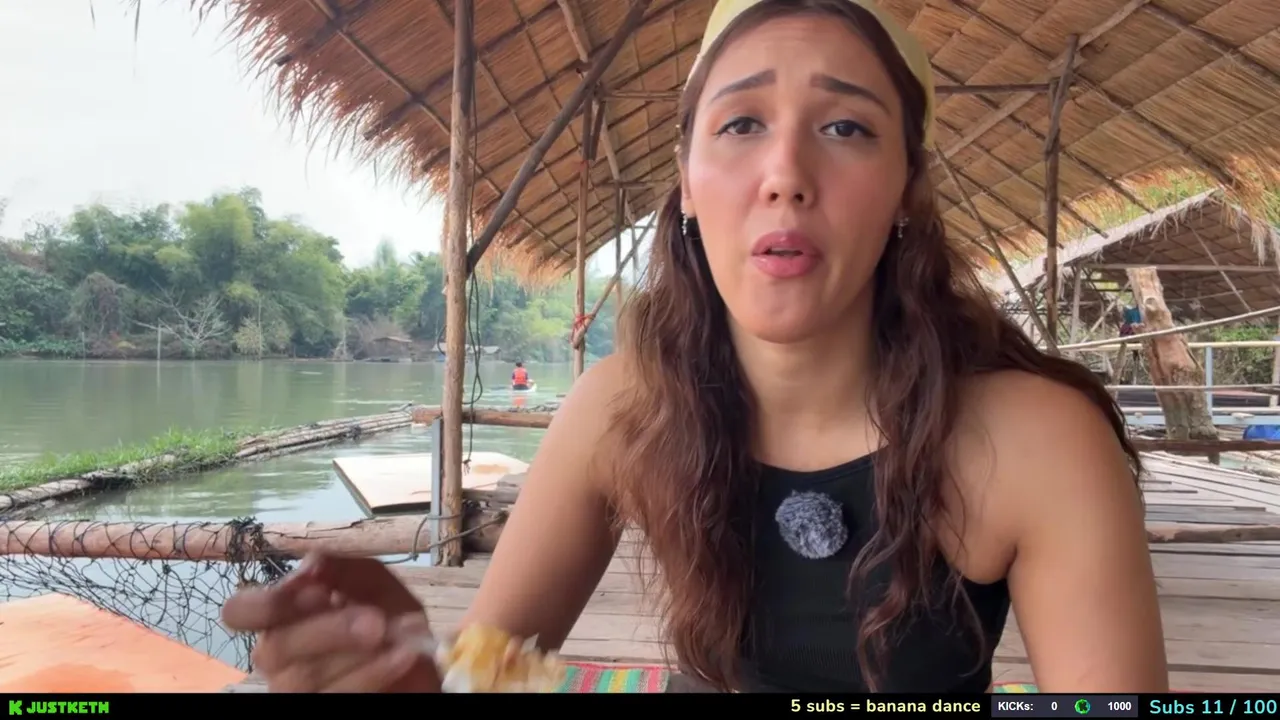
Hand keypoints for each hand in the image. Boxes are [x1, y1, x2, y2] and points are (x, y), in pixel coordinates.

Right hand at [222, 554, 442, 691]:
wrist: (424, 660)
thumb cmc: (390, 619)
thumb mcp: (374, 584)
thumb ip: (344, 567)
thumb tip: (311, 564)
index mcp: (283, 618)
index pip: (239, 612)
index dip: (269, 602)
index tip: (318, 589)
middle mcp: (278, 657)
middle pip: (274, 648)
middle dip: (328, 631)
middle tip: (374, 621)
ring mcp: (294, 690)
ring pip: (306, 678)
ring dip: (357, 654)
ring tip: (400, 638)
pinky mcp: (318, 707)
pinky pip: (336, 697)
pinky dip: (372, 674)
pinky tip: (402, 656)